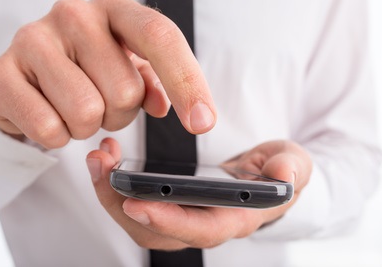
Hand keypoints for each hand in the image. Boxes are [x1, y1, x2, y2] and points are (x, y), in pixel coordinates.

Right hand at [0, 0, 215, 148]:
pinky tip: (49, 115)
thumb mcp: (129, 68)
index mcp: (115, 9)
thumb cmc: (88, 70)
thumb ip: (155, 81)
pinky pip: (49, 128)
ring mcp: (33, 39)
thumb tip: (162, 104)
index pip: (161, 37)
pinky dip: (58, 136)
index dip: (187, 83)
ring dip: (88, 126)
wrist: (27, 77)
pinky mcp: (1, 73)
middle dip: (119, 114)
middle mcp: (74, 14)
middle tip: (101, 103)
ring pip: (87, 113)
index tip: (203, 125)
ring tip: (74, 108)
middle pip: (125, 92)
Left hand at [86, 138, 311, 249]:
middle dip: (122, 204)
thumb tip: (284, 178)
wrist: (264, 176)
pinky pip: (138, 204)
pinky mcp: (172, 205)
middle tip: (102, 170)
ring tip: (99, 160)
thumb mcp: (292, 162)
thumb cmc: (277, 172)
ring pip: (140, 221)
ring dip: (112, 194)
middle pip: (156, 231)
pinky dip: (117, 186)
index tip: (137, 202)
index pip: (199, 229)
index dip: (168, 220)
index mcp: (235, 217)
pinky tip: (109, 162)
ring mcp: (185, 217)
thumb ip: (290, 168)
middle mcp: (205, 224)